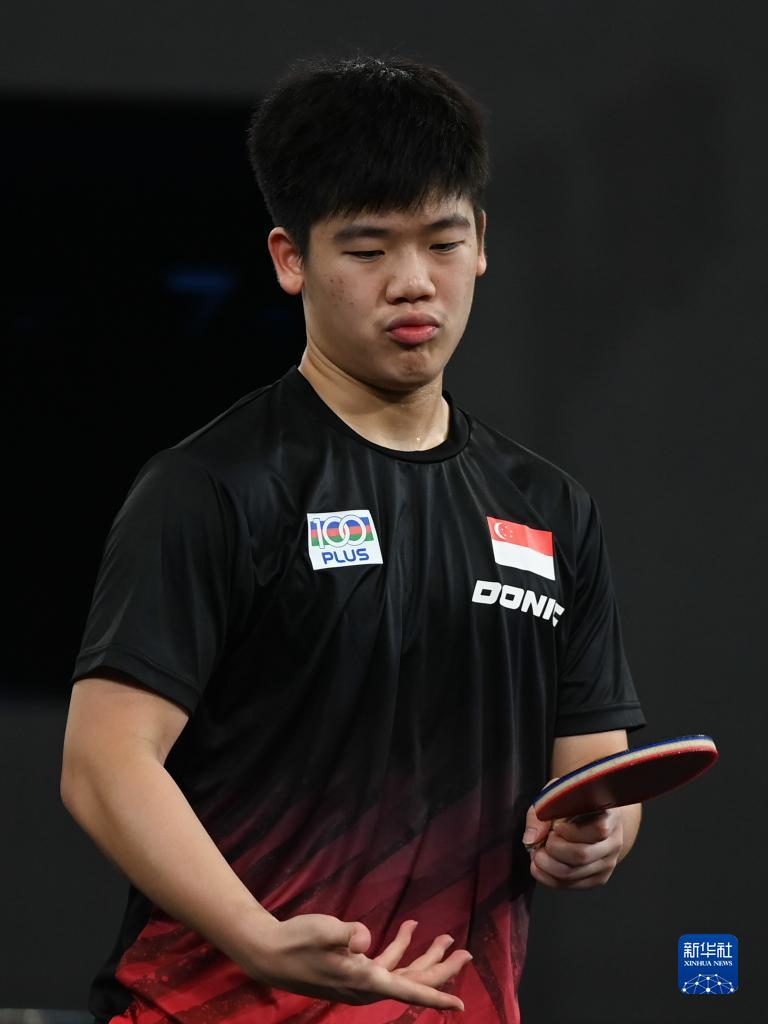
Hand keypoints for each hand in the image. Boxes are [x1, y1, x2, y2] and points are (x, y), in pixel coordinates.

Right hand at [244, 913, 471, 1010]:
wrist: (269, 953)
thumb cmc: (296, 941)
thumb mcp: (322, 931)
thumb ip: (344, 934)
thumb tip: (363, 937)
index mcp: (365, 980)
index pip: (408, 990)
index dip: (436, 997)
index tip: (460, 1006)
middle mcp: (367, 985)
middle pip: (414, 981)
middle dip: (441, 969)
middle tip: (464, 952)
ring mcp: (361, 979)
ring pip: (403, 972)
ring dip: (424, 955)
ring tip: (444, 936)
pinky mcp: (354, 970)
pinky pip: (387, 963)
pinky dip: (401, 947)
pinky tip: (409, 928)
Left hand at [522, 779, 624, 888]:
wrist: (592, 816)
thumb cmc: (573, 804)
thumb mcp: (555, 797)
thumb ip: (541, 814)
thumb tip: (531, 839)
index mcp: (610, 815)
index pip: (598, 829)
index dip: (572, 831)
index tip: (557, 827)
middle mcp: (614, 841)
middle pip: (582, 855)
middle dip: (554, 850)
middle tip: (544, 842)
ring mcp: (608, 862)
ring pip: (574, 873)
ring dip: (548, 866)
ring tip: (538, 854)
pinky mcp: (599, 878)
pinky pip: (573, 885)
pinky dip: (550, 879)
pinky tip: (541, 867)